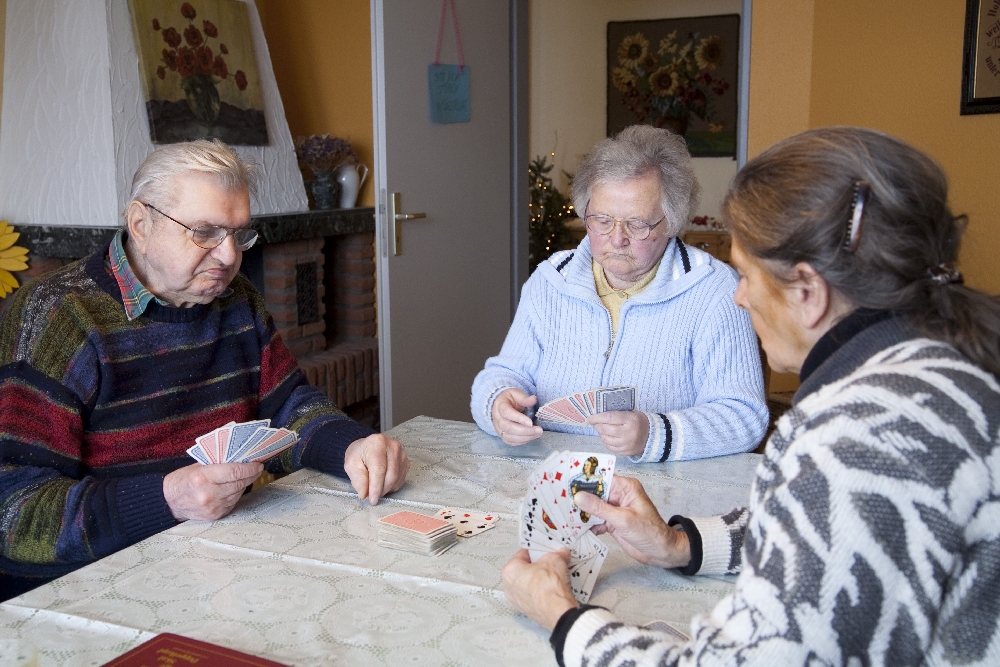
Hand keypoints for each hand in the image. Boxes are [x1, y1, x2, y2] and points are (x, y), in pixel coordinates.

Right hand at [163, 462, 263, 521]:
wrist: (168, 501)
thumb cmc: (183, 479)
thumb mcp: (198, 466)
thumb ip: (219, 462)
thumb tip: (241, 458)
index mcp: (203, 478)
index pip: (234, 472)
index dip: (250, 468)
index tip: (258, 463)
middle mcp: (209, 494)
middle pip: (239, 483)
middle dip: (251, 475)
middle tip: (257, 468)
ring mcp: (212, 507)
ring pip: (238, 493)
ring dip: (244, 484)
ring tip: (246, 476)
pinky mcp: (215, 515)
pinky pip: (232, 502)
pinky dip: (236, 494)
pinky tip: (235, 487)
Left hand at [344, 433, 409, 504]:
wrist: (367, 448)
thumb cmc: (359, 455)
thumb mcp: (351, 465)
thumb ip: (358, 480)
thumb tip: (365, 494)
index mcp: (377, 443)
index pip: (379, 469)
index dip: (376, 487)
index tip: (372, 499)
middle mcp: (392, 446)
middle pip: (391, 475)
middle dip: (381, 490)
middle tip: (372, 496)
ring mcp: (401, 454)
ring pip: (397, 479)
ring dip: (386, 489)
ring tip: (375, 487)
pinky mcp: (405, 462)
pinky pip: (401, 480)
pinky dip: (391, 486)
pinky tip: (383, 482)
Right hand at [491, 388, 542, 444]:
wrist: (499, 406)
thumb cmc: (509, 400)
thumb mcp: (516, 394)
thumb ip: (524, 398)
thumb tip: (533, 399)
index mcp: (500, 406)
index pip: (507, 413)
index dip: (519, 418)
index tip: (530, 422)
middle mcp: (497, 419)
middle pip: (508, 427)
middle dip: (525, 431)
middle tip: (539, 430)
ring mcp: (499, 429)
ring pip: (509, 437)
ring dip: (525, 437)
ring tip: (537, 434)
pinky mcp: (502, 436)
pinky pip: (511, 442)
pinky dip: (522, 441)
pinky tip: (531, 437)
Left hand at [501, 549, 578, 630]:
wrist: (558, 611)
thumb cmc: (549, 587)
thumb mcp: (555, 559)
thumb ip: (557, 553)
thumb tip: (561, 554)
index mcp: (509, 571)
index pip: (522, 554)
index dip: (536, 550)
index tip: (544, 550)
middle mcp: (509, 587)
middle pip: (524, 570)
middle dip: (538, 565)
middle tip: (550, 562)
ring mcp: (517, 601)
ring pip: (529, 584)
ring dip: (540, 579)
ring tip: (554, 575)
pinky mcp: (527, 611)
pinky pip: (534, 596)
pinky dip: (542, 592)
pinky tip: (554, 588)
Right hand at [575, 476, 689, 568]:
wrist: (660, 552)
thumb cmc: (649, 532)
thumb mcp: (623, 519)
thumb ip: (600, 508)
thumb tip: (579, 496)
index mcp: (626, 488)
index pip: (602, 479)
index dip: (584, 480)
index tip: (566, 481)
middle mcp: (619, 496)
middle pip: (595, 493)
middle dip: (580, 498)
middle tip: (560, 500)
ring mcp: (615, 509)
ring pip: (593, 507)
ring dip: (582, 513)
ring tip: (564, 515)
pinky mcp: (612, 522)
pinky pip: (596, 520)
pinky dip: (588, 524)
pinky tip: (576, 528)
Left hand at [586, 410, 648, 456]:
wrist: (652, 436)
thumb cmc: (639, 421)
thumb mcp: (631, 413)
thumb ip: (617, 413)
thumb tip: (599, 413)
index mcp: (630, 420)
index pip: (609, 417)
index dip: (597, 417)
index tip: (590, 417)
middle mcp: (628, 433)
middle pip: (605, 429)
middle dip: (597, 425)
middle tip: (595, 422)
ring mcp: (626, 444)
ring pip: (606, 439)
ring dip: (601, 434)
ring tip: (602, 429)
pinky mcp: (625, 452)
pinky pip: (610, 447)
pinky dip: (606, 441)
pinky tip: (607, 437)